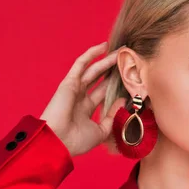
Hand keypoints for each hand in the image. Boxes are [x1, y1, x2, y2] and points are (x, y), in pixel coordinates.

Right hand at [39, 42, 127, 156]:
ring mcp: (74, 89)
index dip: (116, 86)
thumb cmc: (77, 141)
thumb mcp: (101, 131)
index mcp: (85, 110)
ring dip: (106, 60)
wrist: (58, 142)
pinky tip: (103, 47)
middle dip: (113, 70)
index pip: (103, 94)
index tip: (130, 79)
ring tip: (120, 50)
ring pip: (93, 70)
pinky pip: (81, 64)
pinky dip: (91, 55)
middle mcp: (80, 98)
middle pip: (100, 80)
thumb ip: (112, 116)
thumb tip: (123, 100)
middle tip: (127, 60)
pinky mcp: (69, 82)